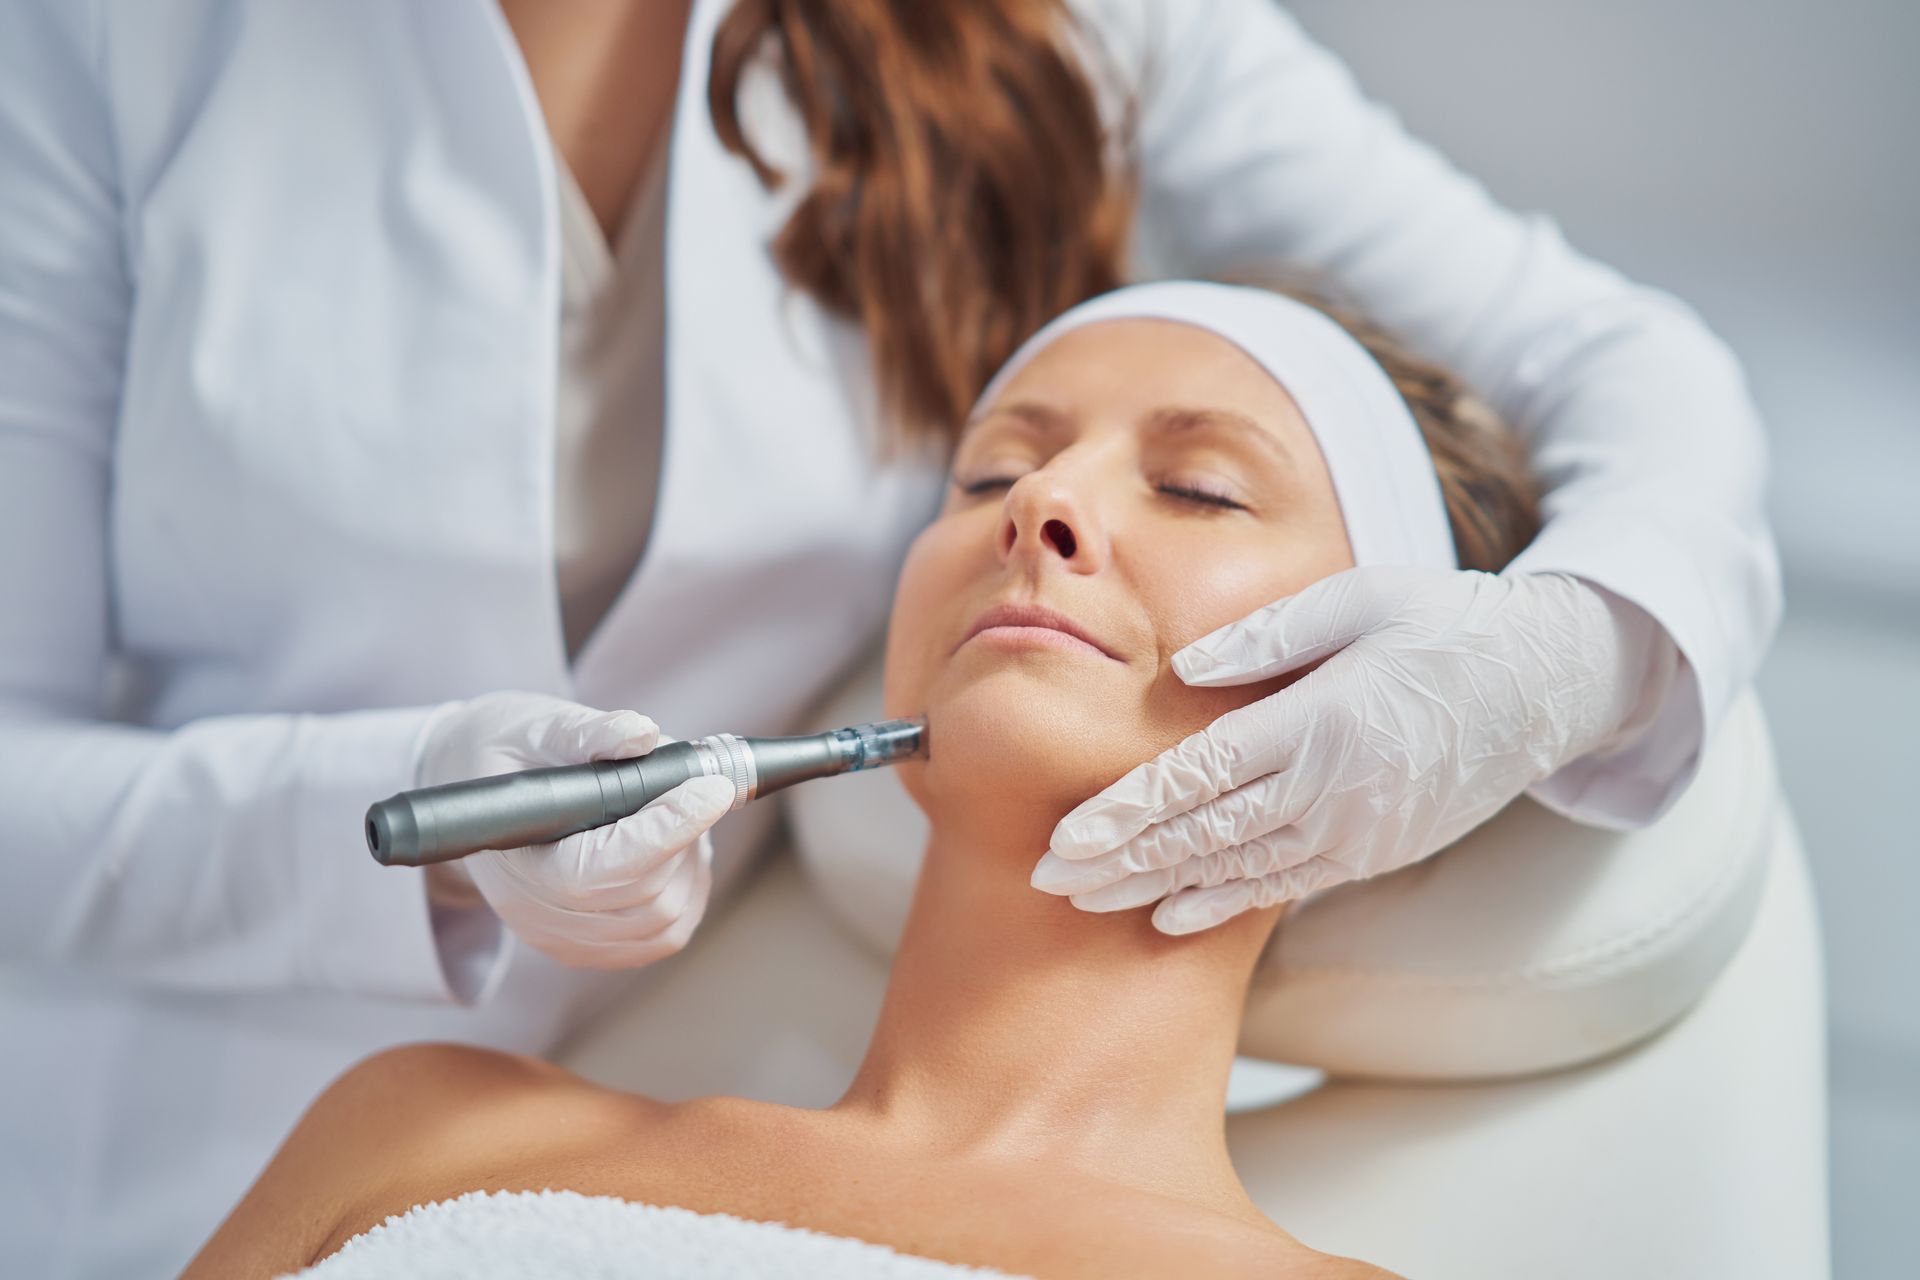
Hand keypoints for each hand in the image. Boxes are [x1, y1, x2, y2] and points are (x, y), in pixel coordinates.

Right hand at [416, 691, 734, 967]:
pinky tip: (681, 852)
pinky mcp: (588, 947)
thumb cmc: (506, 753)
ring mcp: (564, 939)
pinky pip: (660, 938)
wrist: (478, 796)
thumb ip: (589, 732)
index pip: (608, 867)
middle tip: (700, 789)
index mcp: (519, 859)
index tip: (714, 787)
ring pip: (664, 922)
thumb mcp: (536, 726)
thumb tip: (641, 734)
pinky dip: (686, 894)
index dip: (670, 827)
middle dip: (687, 838)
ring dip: (692, 866)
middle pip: (645, 896)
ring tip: (686, 814)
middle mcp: (538, 914)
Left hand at [1030, 568, 1673, 933]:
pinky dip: (1222, 903)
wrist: (1549, 683)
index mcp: (1321, 721)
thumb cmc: (1445, 623)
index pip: (1200, 777)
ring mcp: (1356, 831)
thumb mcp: (1361, 599)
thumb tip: (1184, 668)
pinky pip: (1284, 886)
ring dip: (1154, 888)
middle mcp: (1334, 790)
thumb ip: (1269, 635)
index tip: (1065, 838)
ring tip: (1086, 904)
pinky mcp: (1373, 851)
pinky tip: (1169, 916)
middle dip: (1119, 861)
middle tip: (1048, 882)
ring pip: (1235, 870)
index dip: (1126, 812)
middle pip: (1203, 835)